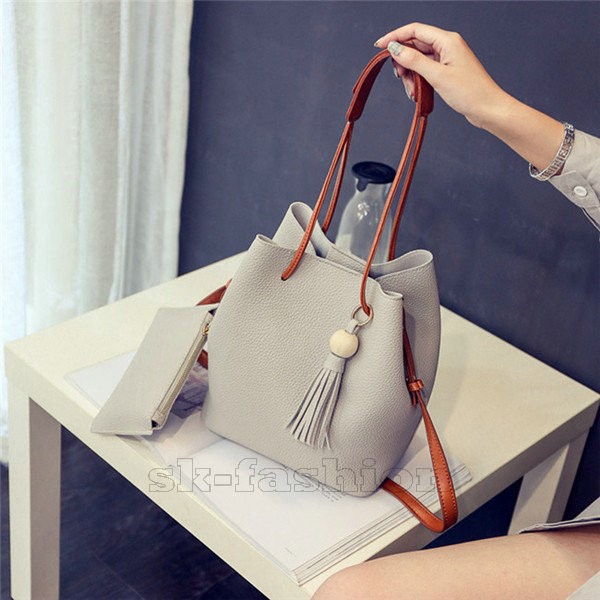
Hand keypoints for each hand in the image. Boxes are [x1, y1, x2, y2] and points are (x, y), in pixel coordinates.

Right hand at [374, 23, 507, 128]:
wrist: (488, 108)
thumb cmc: (470, 92)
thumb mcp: (437, 76)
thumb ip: (414, 60)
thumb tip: (395, 48)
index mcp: (447, 40)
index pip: (414, 30)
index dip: (395, 37)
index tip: (379, 47)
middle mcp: (447, 45)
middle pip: (415, 45)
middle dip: (403, 61)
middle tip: (400, 77)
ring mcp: (447, 58)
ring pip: (418, 60)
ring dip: (410, 75)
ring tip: (412, 91)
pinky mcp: (447, 70)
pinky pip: (425, 70)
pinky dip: (418, 80)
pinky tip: (417, 93)